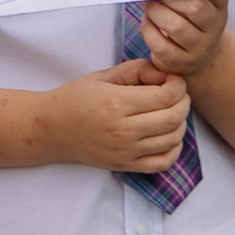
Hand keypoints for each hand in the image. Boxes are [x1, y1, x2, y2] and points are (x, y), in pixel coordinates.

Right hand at [42, 57, 193, 177]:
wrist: (51, 129)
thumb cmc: (75, 98)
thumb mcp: (103, 76)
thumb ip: (136, 70)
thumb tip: (165, 73)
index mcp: (117, 103)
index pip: (167, 96)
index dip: (178, 85)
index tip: (172, 79)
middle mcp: (124, 130)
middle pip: (175, 117)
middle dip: (183, 101)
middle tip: (175, 94)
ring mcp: (126, 151)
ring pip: (174, 139)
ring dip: (180, 123)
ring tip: (169, 112)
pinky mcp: (126, 165)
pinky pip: (163, 162)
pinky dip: (174, 148)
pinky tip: (166, 135)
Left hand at [136, 0, 228, 84]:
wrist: (199, 55)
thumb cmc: (193, 22)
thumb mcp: (200, 3)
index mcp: (218, 7)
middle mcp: (213, 27)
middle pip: (195, 8)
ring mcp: (198, 47)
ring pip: (176, 26)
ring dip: (156, 11)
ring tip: (149, 5)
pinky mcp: (179, 62)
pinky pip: (161, 45)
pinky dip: (149, 29)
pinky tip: (147, 22)